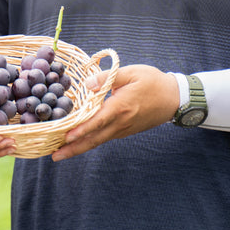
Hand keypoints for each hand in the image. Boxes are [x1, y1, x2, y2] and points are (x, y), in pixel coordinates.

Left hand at [51, 65, 178, 161]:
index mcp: (120, 107)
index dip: (81, 130)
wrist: (175, 98)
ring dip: (80, 147)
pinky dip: (90, 142)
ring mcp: (123, 129)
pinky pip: (105, 138)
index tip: (65, 137)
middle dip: (74, 148)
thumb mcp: (131, 72)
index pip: (97, 121)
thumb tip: (87, 85)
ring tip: (61, 153)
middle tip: (55, 156)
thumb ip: (107, 77)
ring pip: (98, 141)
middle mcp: (121, 122)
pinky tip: (79, 142)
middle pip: (94, 139)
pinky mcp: (125, 130)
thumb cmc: (153, 82)